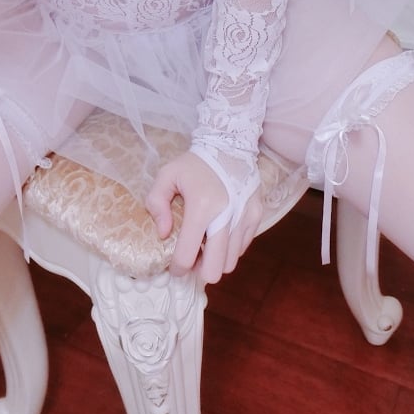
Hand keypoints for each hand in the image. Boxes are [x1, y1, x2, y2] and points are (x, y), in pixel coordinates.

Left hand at [145, 151, 263, 284]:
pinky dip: (229, 248)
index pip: (187, 256)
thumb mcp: (167, 175)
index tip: (175, 266)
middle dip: (200, 270)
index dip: (177, 268)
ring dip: (216, 260)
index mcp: (201, 207)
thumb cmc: (195, 163)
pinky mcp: (257, 215)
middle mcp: (226, 216)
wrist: (230, 144)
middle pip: (214, 269)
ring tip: (206, 245)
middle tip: (193, 258)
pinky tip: (220, 233)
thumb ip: (156, 202)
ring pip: (230, 263)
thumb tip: (163, 233)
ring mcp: (245, 217)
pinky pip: (242, 248)